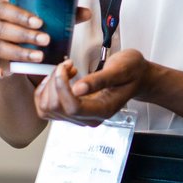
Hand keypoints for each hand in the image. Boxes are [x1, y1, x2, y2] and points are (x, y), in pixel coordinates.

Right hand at [0, 2, 90, 80]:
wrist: (9, 53)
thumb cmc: (25, 32)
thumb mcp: (40, 24)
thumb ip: (62, 17)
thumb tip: (87, 13)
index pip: (3, 8)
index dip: (19, 14)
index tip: (39, 22)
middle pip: (0, 28)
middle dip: (24, 35)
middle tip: (45, 40)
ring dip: (18, 52)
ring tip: (38, 57)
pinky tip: (5, 74)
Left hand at [33, 49, 149, 124]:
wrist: (136, 77)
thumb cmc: (132, 72)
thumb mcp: (121, 69)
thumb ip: (99, 80)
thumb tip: (78, 89)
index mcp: (103, 110)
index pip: (73, 107)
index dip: (62, 86)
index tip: (66, 66)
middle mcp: (89, 118)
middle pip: (56, 108)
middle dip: (55, 82)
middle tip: (68, 64)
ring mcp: (79, 116)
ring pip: (47, 108)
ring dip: (50, 85)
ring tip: (65, 70)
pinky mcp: (71, 111)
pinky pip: (46, 107)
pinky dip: (46, 90)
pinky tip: (59, 78)